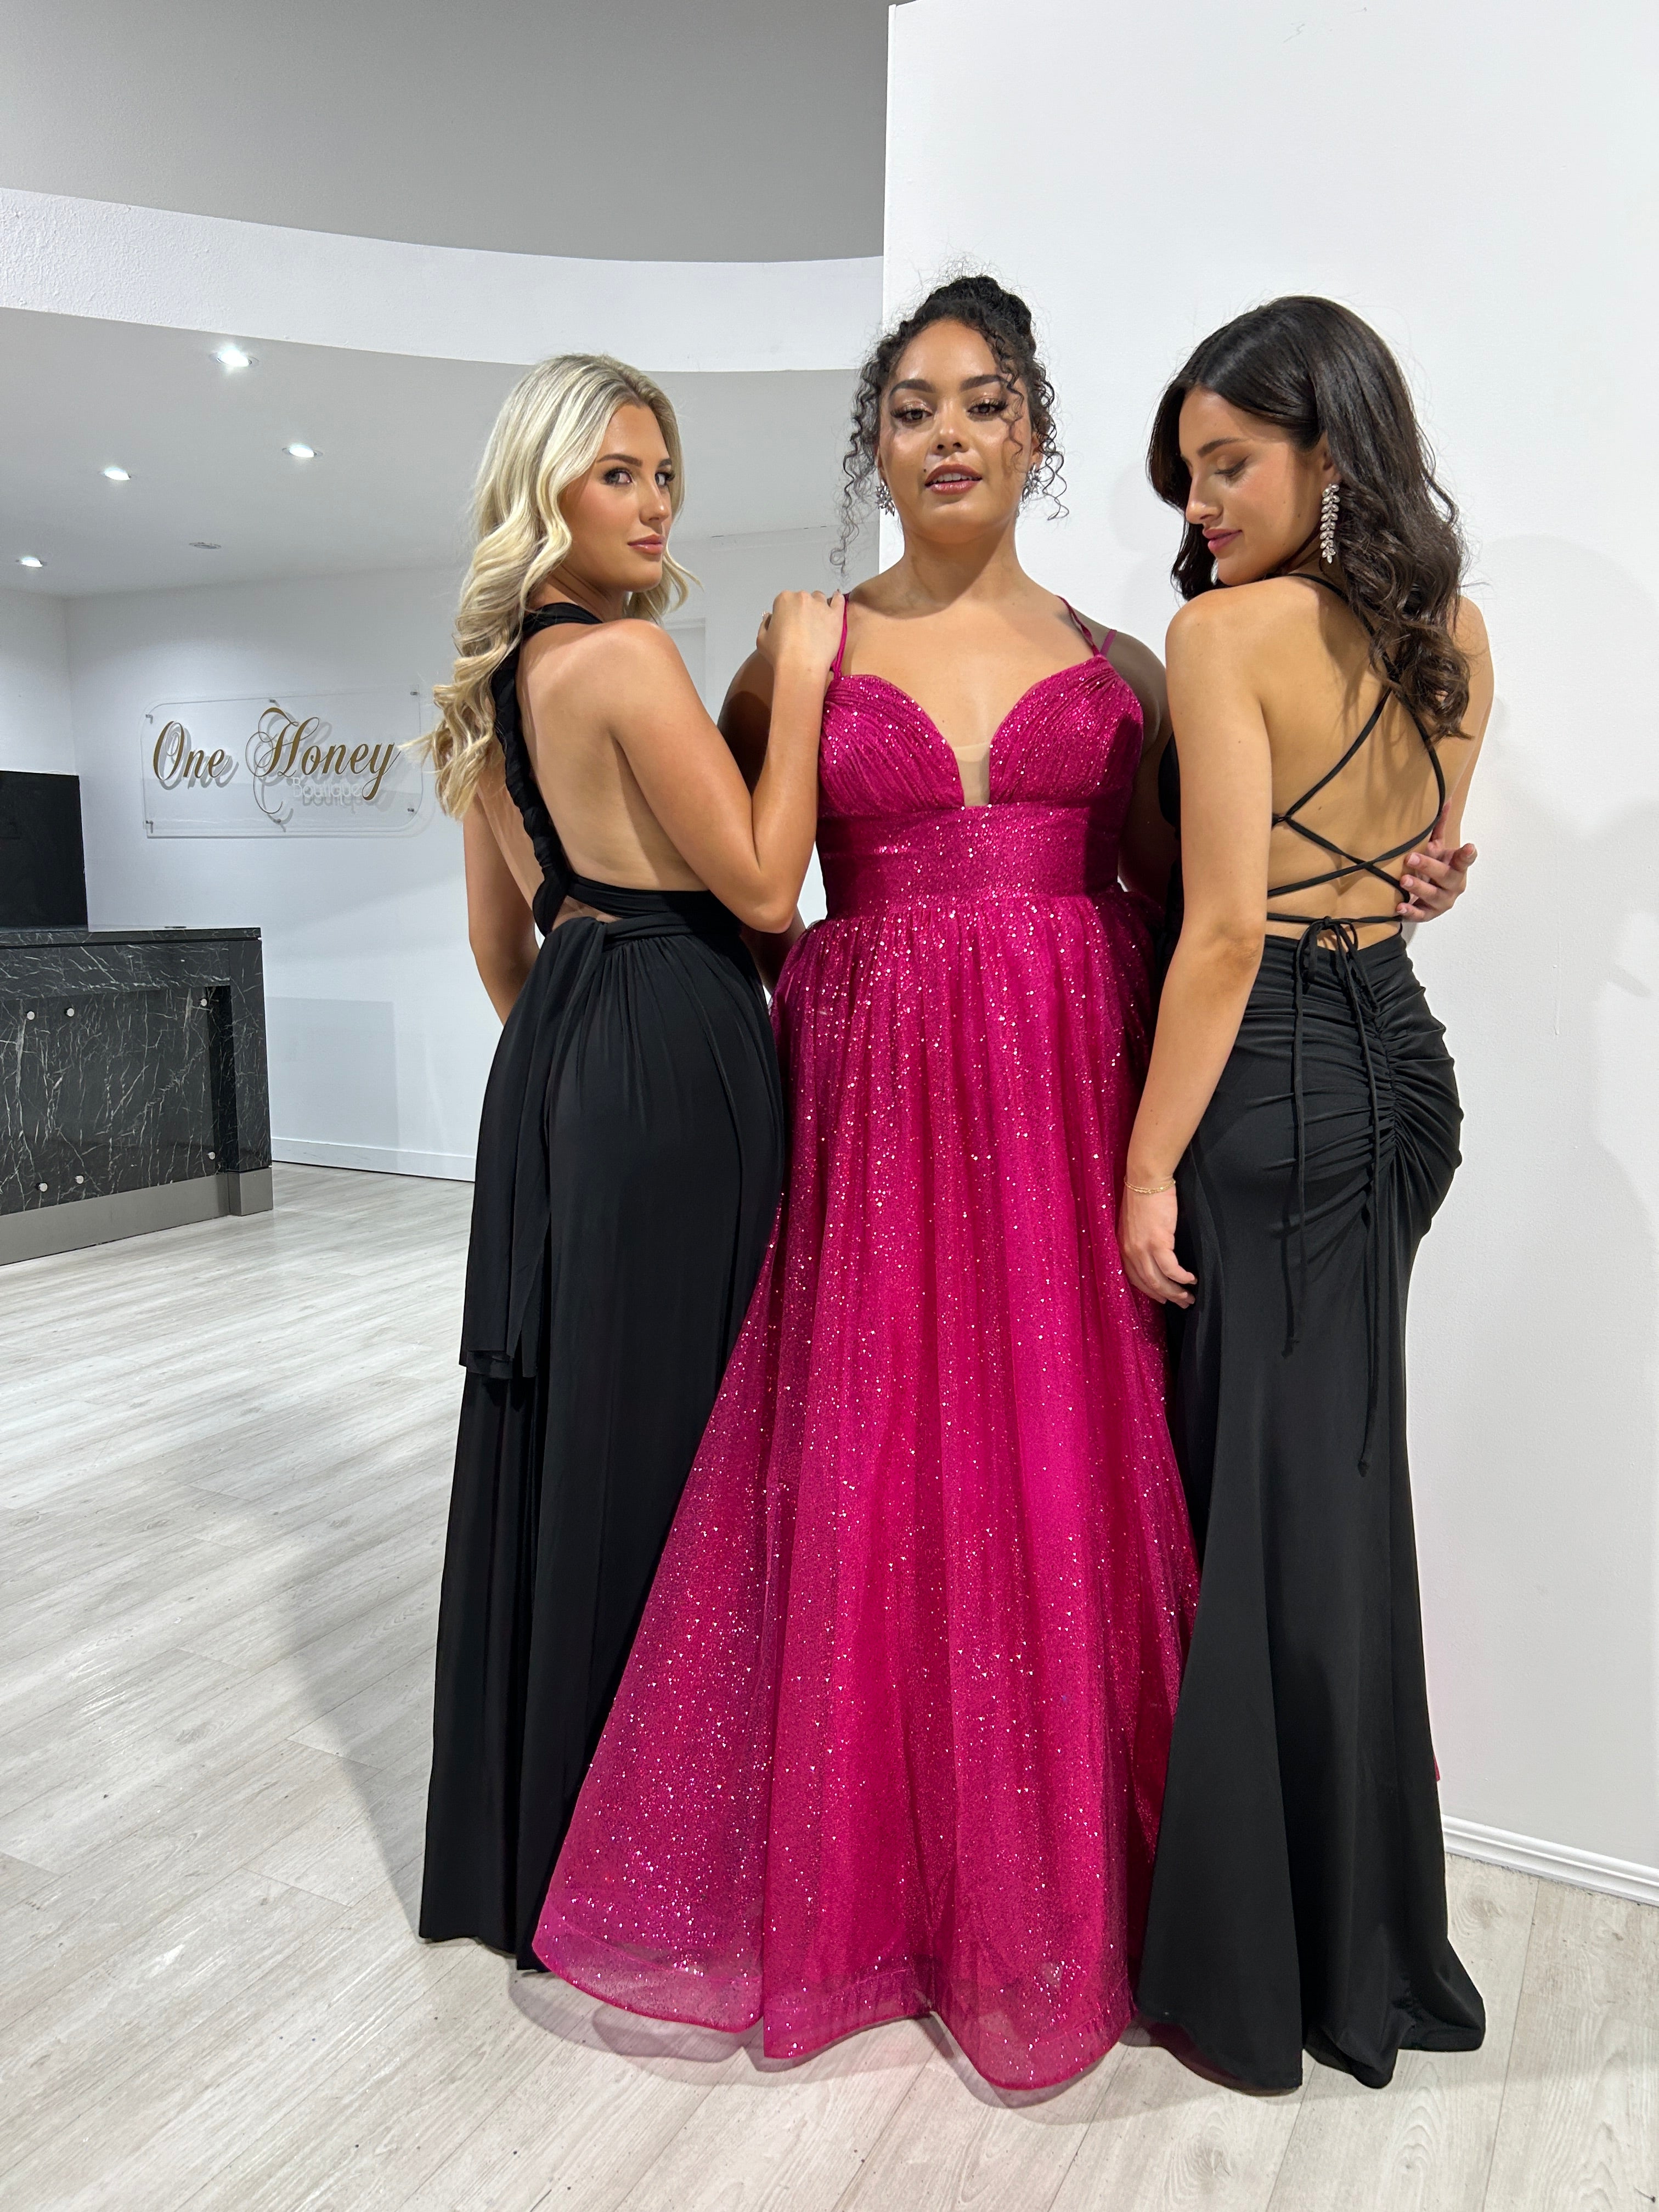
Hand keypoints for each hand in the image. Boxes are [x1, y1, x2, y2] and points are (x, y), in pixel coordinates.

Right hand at [757, 591, 843, 686]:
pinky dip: (837, 600)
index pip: (785, 601)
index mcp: (783, 599)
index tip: (789, 626)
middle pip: (803, 599)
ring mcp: (820, 605)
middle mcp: (802, 597)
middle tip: (803, 628)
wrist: (800, 667)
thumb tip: (772, 617)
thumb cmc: (780, 654)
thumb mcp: (762, 638)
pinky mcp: (836, 615)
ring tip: (818, 624)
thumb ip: (766, 623)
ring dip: (818, 607)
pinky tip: (835, 604)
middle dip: (803, 610)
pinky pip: (839, 601)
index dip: (786, 614)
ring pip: (820, 600)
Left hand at [1119, 1183, 1195, 1307]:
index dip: (1150, 1291)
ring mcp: (1142, 1248)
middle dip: (1167, 1296)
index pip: (1134, 1278)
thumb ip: (1140, 1240)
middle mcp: (1130, 1251)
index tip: (1163, 1298)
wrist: (1147, 1178)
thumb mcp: (1134, 1223)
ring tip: (1189, 1296)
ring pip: (1159, 1280)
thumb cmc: (1144, 1196)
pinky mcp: (1158, 1242)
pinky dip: (1181, 1277)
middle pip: (1148, 1283)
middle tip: (1182, 1302)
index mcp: (1123, 1246)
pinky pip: (1171, 1268)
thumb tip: (1154, 1252)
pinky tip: (1191, 1279)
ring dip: (1176, 1291)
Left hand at [1397, 812, 1476, 920]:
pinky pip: (1421, 915)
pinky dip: (1411, 912)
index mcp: (1457, 867)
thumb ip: (1439, 828)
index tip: (1469, 847)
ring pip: (1434, 896)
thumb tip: (1443, 799)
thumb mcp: (1438, 847)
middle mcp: (1454, 885)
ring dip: (1419, 887)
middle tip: (1411, 858)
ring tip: (1404, 880)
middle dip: (1429, 867)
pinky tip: (1400, 906)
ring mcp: (1443, 901)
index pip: (1465, 860)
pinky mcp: (1430, 914)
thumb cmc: (1436, 866)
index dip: (1467, 855)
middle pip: (1445, 876)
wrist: (1432, 893)